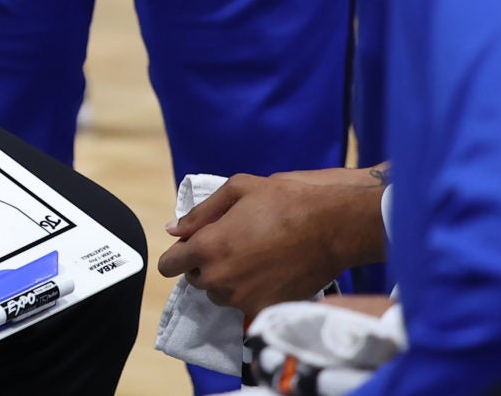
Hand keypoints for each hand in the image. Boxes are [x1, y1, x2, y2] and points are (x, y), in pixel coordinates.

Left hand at [157, 169, 386, 316]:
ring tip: (253, 258)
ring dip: (227, 280)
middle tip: (233, 246)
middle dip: (206, 264)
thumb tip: (173, 231)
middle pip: (196, 280)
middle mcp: (220, 278)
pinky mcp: (266, 310)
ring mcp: (243, 299)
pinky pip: (245, 305)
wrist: (331, 226)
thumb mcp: (236, 190)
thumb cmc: (283, 200)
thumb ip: (200, 213)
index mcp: (208, 247)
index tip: (190, 249)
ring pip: (220, 294)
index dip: (178, 255)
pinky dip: (251, 292)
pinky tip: (269, 273)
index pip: (169, 265)